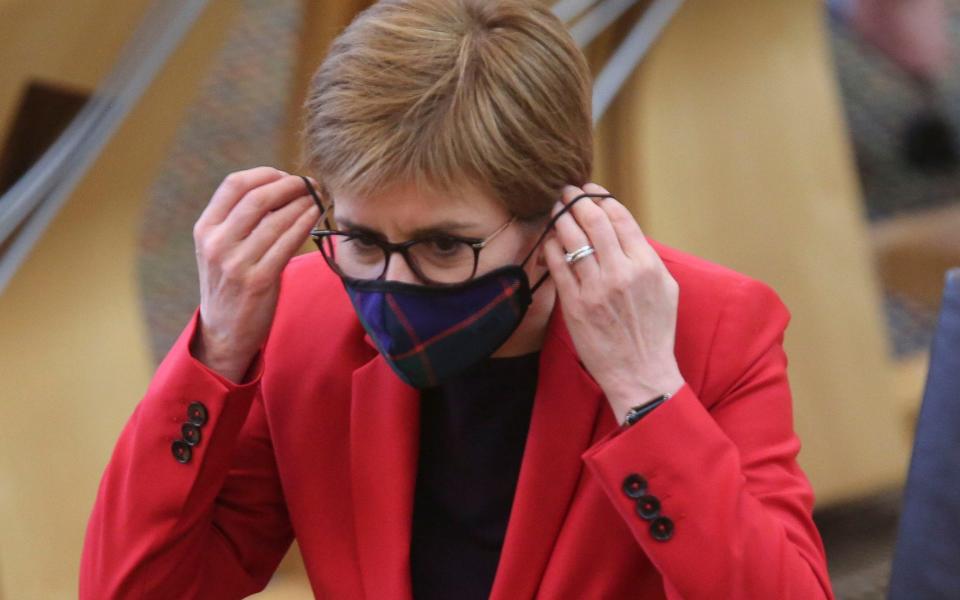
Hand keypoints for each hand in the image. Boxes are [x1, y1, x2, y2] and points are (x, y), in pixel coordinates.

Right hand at [191, 167, 320, 382]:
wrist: (224, 331)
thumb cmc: (230, 283)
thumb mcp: (220, 248)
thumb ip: (239, 219)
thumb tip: (282, 187)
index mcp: (205, 228)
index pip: (234, 184)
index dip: (265, 174)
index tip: (287, 175)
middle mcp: (217, 243)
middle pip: (258, 197)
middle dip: (291, 185)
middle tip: (311, 183)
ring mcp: (236, 263)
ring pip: (276, 219)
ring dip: (304, 203)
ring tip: (319, 197)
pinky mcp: (258, 280)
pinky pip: (287, 243)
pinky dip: (305, 224)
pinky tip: (316, 216)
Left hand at [542, 183, 684, 422]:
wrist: (640, 372)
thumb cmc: (655, 331)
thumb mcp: (666, 288)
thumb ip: (648, 256)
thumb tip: (627, 230)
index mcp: (646, 264)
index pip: (620, 217)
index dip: (601, 197)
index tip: (590, 190)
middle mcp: (621, 272)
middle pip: (593, 221)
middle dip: (576, 200)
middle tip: (566, 192)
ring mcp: (596, 289)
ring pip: (572, 239)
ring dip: (560, 217)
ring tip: (555, 208)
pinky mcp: (575, 305)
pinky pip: (557, 265)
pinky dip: (551, 247)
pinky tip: (550, 239)